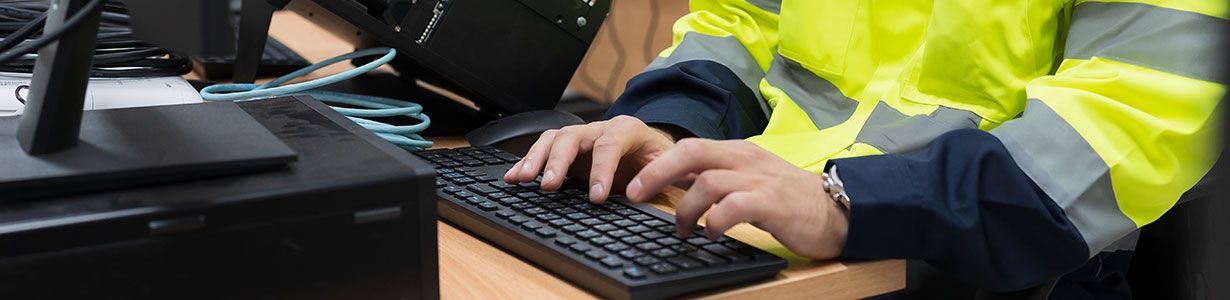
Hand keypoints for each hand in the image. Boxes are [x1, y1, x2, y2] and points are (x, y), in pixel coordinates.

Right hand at [504, 115, 677, 201]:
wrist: (653, 147)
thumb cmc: (658, 158)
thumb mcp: (669, 165)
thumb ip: (660, 175)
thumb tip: (650, 190)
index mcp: (627, 129)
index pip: (610, 145)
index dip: (601, 170)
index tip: (596, 196)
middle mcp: (599, 128)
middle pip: (573, 136)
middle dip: (558, 161)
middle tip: (549, 186)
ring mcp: (581, 136)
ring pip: (553, 139)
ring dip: (536, 159)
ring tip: (522, 179)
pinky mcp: (568, 148)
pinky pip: (544, 149)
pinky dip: (528, 162)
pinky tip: (514, 176)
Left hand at [624, 138, 849, 258]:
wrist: (838, 210)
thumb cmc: (790, 199)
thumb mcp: (749, 180)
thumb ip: (716, 177)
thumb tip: (677, 180)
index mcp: (738, 152)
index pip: (690, 147)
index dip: (658, 163)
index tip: (635, 182)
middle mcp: (745, 159)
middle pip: (691, 152)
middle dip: (657, 173)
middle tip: (634, 193)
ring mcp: (758, 179)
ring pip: (707, 182)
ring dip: (686, 208)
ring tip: (684, 229)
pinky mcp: (771, 203)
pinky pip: (733, 207)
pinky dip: (715, 221)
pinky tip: (712, 234)